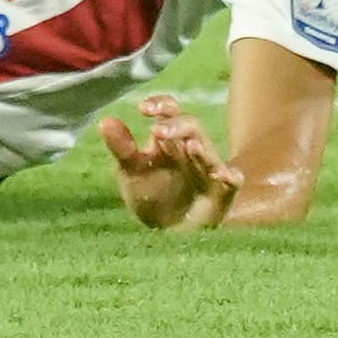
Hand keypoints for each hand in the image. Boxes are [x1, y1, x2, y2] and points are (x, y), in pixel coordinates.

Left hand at [102, 92, 243, 229]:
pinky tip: (226, 176)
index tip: (142, 108)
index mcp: (169, 140)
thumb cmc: (150, 194)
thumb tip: (105, 121)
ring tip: (191, 146)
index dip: (161, 105)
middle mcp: (192, 149)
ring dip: (202, 150)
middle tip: (156, 132)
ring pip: (210, 153)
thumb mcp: (130, 170)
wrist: (164, 233)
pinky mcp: (222, 193)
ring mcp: (208, 170)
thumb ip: (121, 147)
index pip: (169, 112)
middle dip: (176, 126)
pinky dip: (231, 177)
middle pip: (191, 126)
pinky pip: (232, 181)